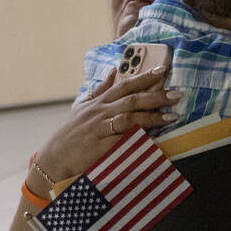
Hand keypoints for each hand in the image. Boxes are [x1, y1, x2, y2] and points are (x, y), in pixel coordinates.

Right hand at [33, 66, 180, 181]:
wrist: (53, 159)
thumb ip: (100, 90)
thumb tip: (113, 70)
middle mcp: (100, 112)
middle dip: (156, 96)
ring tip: (172, 115)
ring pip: (129, 117)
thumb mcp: (82, 107)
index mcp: (98, 102)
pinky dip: (138, 137)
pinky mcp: (100, 147)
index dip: (144, 77)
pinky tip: (154, 136)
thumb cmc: (70, 133)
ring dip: (153, 116)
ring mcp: (99, 129)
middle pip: (131, 99)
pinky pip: (122, 140)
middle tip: (177, 94)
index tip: (162, 71)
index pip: (124, 85)